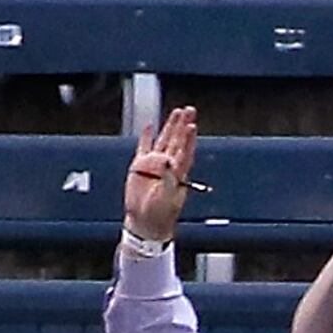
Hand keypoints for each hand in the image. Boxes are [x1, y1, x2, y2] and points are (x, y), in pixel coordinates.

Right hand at [125, 105, 198, 243]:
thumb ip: (169, 178)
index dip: (189, 138)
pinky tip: (150, 126)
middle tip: (189, 110)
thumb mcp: (168, 197)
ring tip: (177, 113)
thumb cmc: (160, 214)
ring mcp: (154, 164)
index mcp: (179, 173)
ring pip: (164, 140)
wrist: (145, 222)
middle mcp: (168, 165)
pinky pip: (144, 147)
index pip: (186, 150)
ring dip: (170, 126)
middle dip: (183, 125)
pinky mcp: (140, 166)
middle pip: (178, 140)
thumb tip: (169, 161)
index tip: (192, 125)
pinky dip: (147, 136)